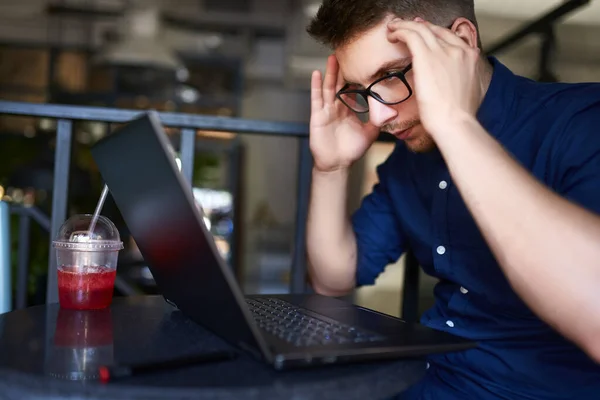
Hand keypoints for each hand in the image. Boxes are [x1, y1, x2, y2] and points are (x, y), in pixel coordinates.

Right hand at [310, 55, 379, 172]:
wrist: (337, 164)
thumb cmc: (351, 150)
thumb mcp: (370, 133)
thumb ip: (379, 120)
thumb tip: (392, 110)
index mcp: (348, 110)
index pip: (353, 89)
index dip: (357, 77)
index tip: (363, 63)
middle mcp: (337, 107)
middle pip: (340, 84)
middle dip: (343, 69)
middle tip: (347, 52)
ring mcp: (326, 110)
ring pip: (328, 87)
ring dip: (330, 73)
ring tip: (333, 57)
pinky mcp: (317, 116)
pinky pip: (316, 98)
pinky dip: (316, 86)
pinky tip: (316, 73)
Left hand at [386, 19, 482, 137]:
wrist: (455, 122)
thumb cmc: (459, 117)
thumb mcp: (470, 92)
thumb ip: (463, 80)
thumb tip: (453, 82)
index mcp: (471, 58)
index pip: (452, 38)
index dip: (435, 34)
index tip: (425, 33)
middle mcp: (460, 50)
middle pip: (437, 30)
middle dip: (420, 27)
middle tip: (407, 27)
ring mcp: (444, 51)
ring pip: (422, 29)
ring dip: (406, 26)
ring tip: (394, 28)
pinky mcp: (427, 56)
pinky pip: (411, 35)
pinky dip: (400, 31)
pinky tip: (392, 34)